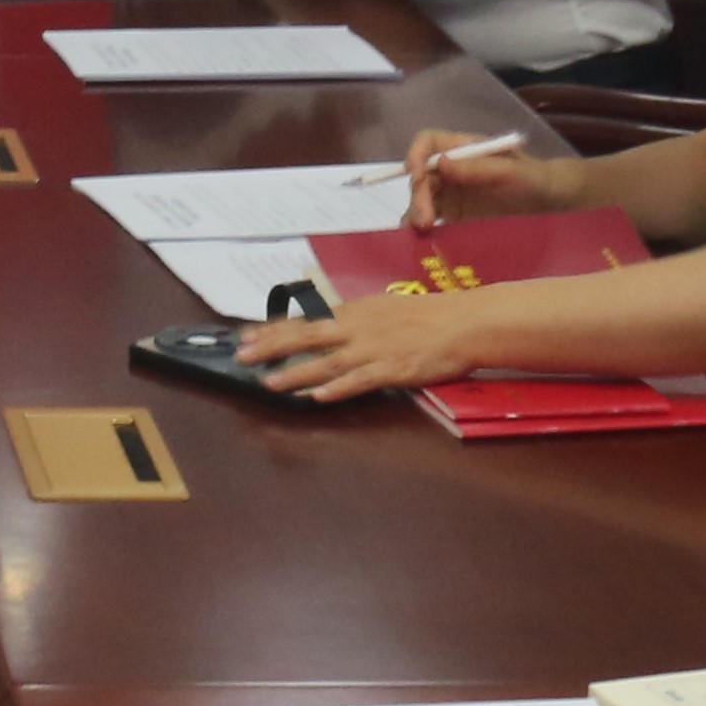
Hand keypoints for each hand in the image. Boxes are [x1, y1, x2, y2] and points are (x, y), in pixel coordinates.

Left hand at [241, 283, 500, 400]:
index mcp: (354, 312)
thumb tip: (325, 326)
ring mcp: (374, 349)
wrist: (463, 323)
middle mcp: (358, 328)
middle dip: (272, 348)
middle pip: (307, 336)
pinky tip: (317, 396)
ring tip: (269, 383)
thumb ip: (353, 320)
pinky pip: (360, 381)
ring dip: (296, 373)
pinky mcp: (393, 369)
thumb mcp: (382, 310)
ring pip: (327, 362)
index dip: (274, 329)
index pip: (305, 319)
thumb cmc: (425, 317)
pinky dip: (337, 388)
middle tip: (242, 357)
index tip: (246, 335)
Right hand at [405, 129, 575, 221]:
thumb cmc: (533, 179)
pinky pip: (431, 221)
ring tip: (422, 233)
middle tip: (425, 220)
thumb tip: (440, 164)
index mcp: (463, 149)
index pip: (428, 143)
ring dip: (415, 214)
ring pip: (421, 200)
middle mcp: (451, 170)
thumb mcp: (509, 171)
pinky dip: (422, 231)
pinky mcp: (455, 219)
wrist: (552, 206)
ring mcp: (451, 196)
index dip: (416, 154)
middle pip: (421, 176)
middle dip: (418, 196)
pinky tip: (422, 243)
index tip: (416, 175)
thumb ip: (476, 167)